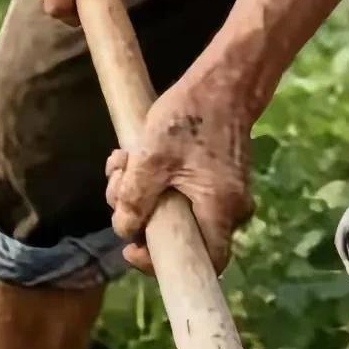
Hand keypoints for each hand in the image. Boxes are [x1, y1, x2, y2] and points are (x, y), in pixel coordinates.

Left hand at [105, 70, 255, 273]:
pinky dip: (157, 181)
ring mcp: (226, 195)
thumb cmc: (190, 118)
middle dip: (139, 214)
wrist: (225, 83)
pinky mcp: (218, 180)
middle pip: (180, 236)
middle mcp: (231, 211)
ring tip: (122, 161)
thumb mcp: (151, 158)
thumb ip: (135, 199)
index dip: (163, 265)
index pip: (202, 264)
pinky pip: (185, 194)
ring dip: (141, 192)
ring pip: (176, 212)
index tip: (132, 247)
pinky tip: (135, 156)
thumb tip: (126, 230)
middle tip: (117, 185)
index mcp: (219, 211)